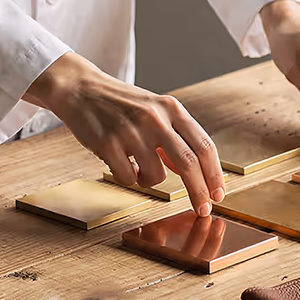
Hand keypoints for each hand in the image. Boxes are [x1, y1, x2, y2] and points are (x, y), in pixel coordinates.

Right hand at [25, 53, 225, 214]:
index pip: (203, 145)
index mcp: (171, 108)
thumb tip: (197, 173)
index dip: (215, 174)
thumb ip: (176, 138)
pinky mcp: (108, 143)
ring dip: (150, 181)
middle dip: (199, 192)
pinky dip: (129, 178)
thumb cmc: (121, 103)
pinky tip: (120, 162)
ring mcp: (131, 130)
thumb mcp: (155, 111)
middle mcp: (155, 117)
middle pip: (188, 163)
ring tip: (138, 166)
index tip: (218, 194)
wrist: (81, 88)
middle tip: (203, 210)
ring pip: (156, 176)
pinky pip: (129, 178)